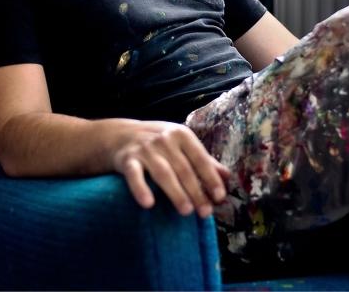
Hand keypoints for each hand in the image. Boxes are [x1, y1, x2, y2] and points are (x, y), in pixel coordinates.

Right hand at [111, 121, 230, 217]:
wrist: (120, 135)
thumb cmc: (159, 143)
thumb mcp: (181, 145)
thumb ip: (203, 160)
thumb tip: (228, 177)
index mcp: (181, 135)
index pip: (200, 158)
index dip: (210, 178)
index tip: (220, 196)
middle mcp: (164, 139)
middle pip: (183, 169)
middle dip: (196, 192)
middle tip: (205, 213)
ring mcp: (145, 149)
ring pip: (163, 173)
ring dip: (176, 192)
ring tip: (186, 211)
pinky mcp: (127, 159)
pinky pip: (135, 175)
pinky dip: (141, 189)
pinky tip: (148, 204)